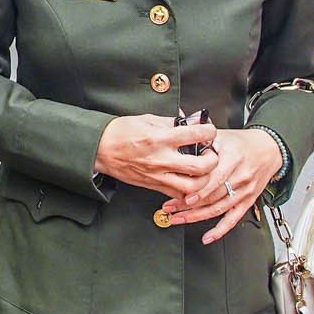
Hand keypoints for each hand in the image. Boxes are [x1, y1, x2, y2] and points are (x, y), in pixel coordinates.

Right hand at [93, 114, 217, 199]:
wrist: (100, 149)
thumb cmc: (121, 132)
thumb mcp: (148, 119)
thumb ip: (172, 122)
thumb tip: (192, 121)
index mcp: (161, 138)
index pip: (197, 135)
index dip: (210, 131)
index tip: (209, 131)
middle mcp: (161, 159)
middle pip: (201, 166)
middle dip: (213, 159)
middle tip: (210, 153)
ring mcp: (158, 175)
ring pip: (193, 187)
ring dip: (203, 179)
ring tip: (201, 170)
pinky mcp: (153, 186)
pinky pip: (178, 195)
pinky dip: (188, 191)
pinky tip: (188, 180)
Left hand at [162, 128, 283, 243]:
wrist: (269, 149)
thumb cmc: (242, 142)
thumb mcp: (221, 135)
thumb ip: (200, 141)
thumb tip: (178, 146)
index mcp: (233, 158)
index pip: (213, 177)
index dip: (196, 188)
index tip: (178, 194)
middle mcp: (240, 176)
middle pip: (212, 195)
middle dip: (188, 204)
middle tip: (169, 208)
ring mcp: (244, 191)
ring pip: (218, 209)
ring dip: (196, 217)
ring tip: (177, 219)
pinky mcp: (247, 201)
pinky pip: (233, 219)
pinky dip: (220, 230)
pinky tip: (207, 237)